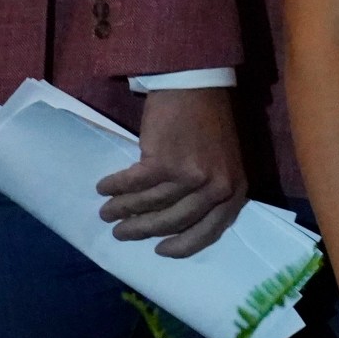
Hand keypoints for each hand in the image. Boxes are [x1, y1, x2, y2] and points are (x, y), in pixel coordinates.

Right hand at [96, 88, 246, 256]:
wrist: (197, 85)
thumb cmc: (208, 124)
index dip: (183, 245)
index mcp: (234, 190)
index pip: (209, 231)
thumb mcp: (223, 163)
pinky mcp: (165, 162)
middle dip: (143, 230)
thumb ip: (209, 192)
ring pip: (149, 205)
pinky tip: (104, 188)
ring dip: (123, 210)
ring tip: (107, 213)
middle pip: (173, 222)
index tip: (161, 251)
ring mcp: (191, 176)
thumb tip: (175, 224)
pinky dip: (115, 187)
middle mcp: (217, 187)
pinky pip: (133, 184)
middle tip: (121, 234)